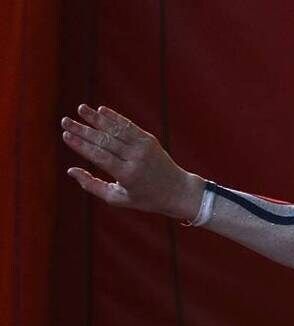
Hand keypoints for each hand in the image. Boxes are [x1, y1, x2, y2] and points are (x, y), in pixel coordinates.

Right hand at [60, 104, 204, 219]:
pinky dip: (115, 117)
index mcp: (127, 175)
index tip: (65, 135)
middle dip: (83, 130)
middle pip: (105, 141)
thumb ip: (93, 186)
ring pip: (116, 130)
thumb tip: (70, 170)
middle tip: (65, 121)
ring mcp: (144, 147)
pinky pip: (129, 126)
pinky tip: (101, 110)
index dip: (81, 145)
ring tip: (81, 108)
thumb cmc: (145, 198)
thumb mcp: (118, 198)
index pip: (99, 156)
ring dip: (97, 118)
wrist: (178, 190)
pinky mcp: (150, 140)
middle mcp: (136, 159)